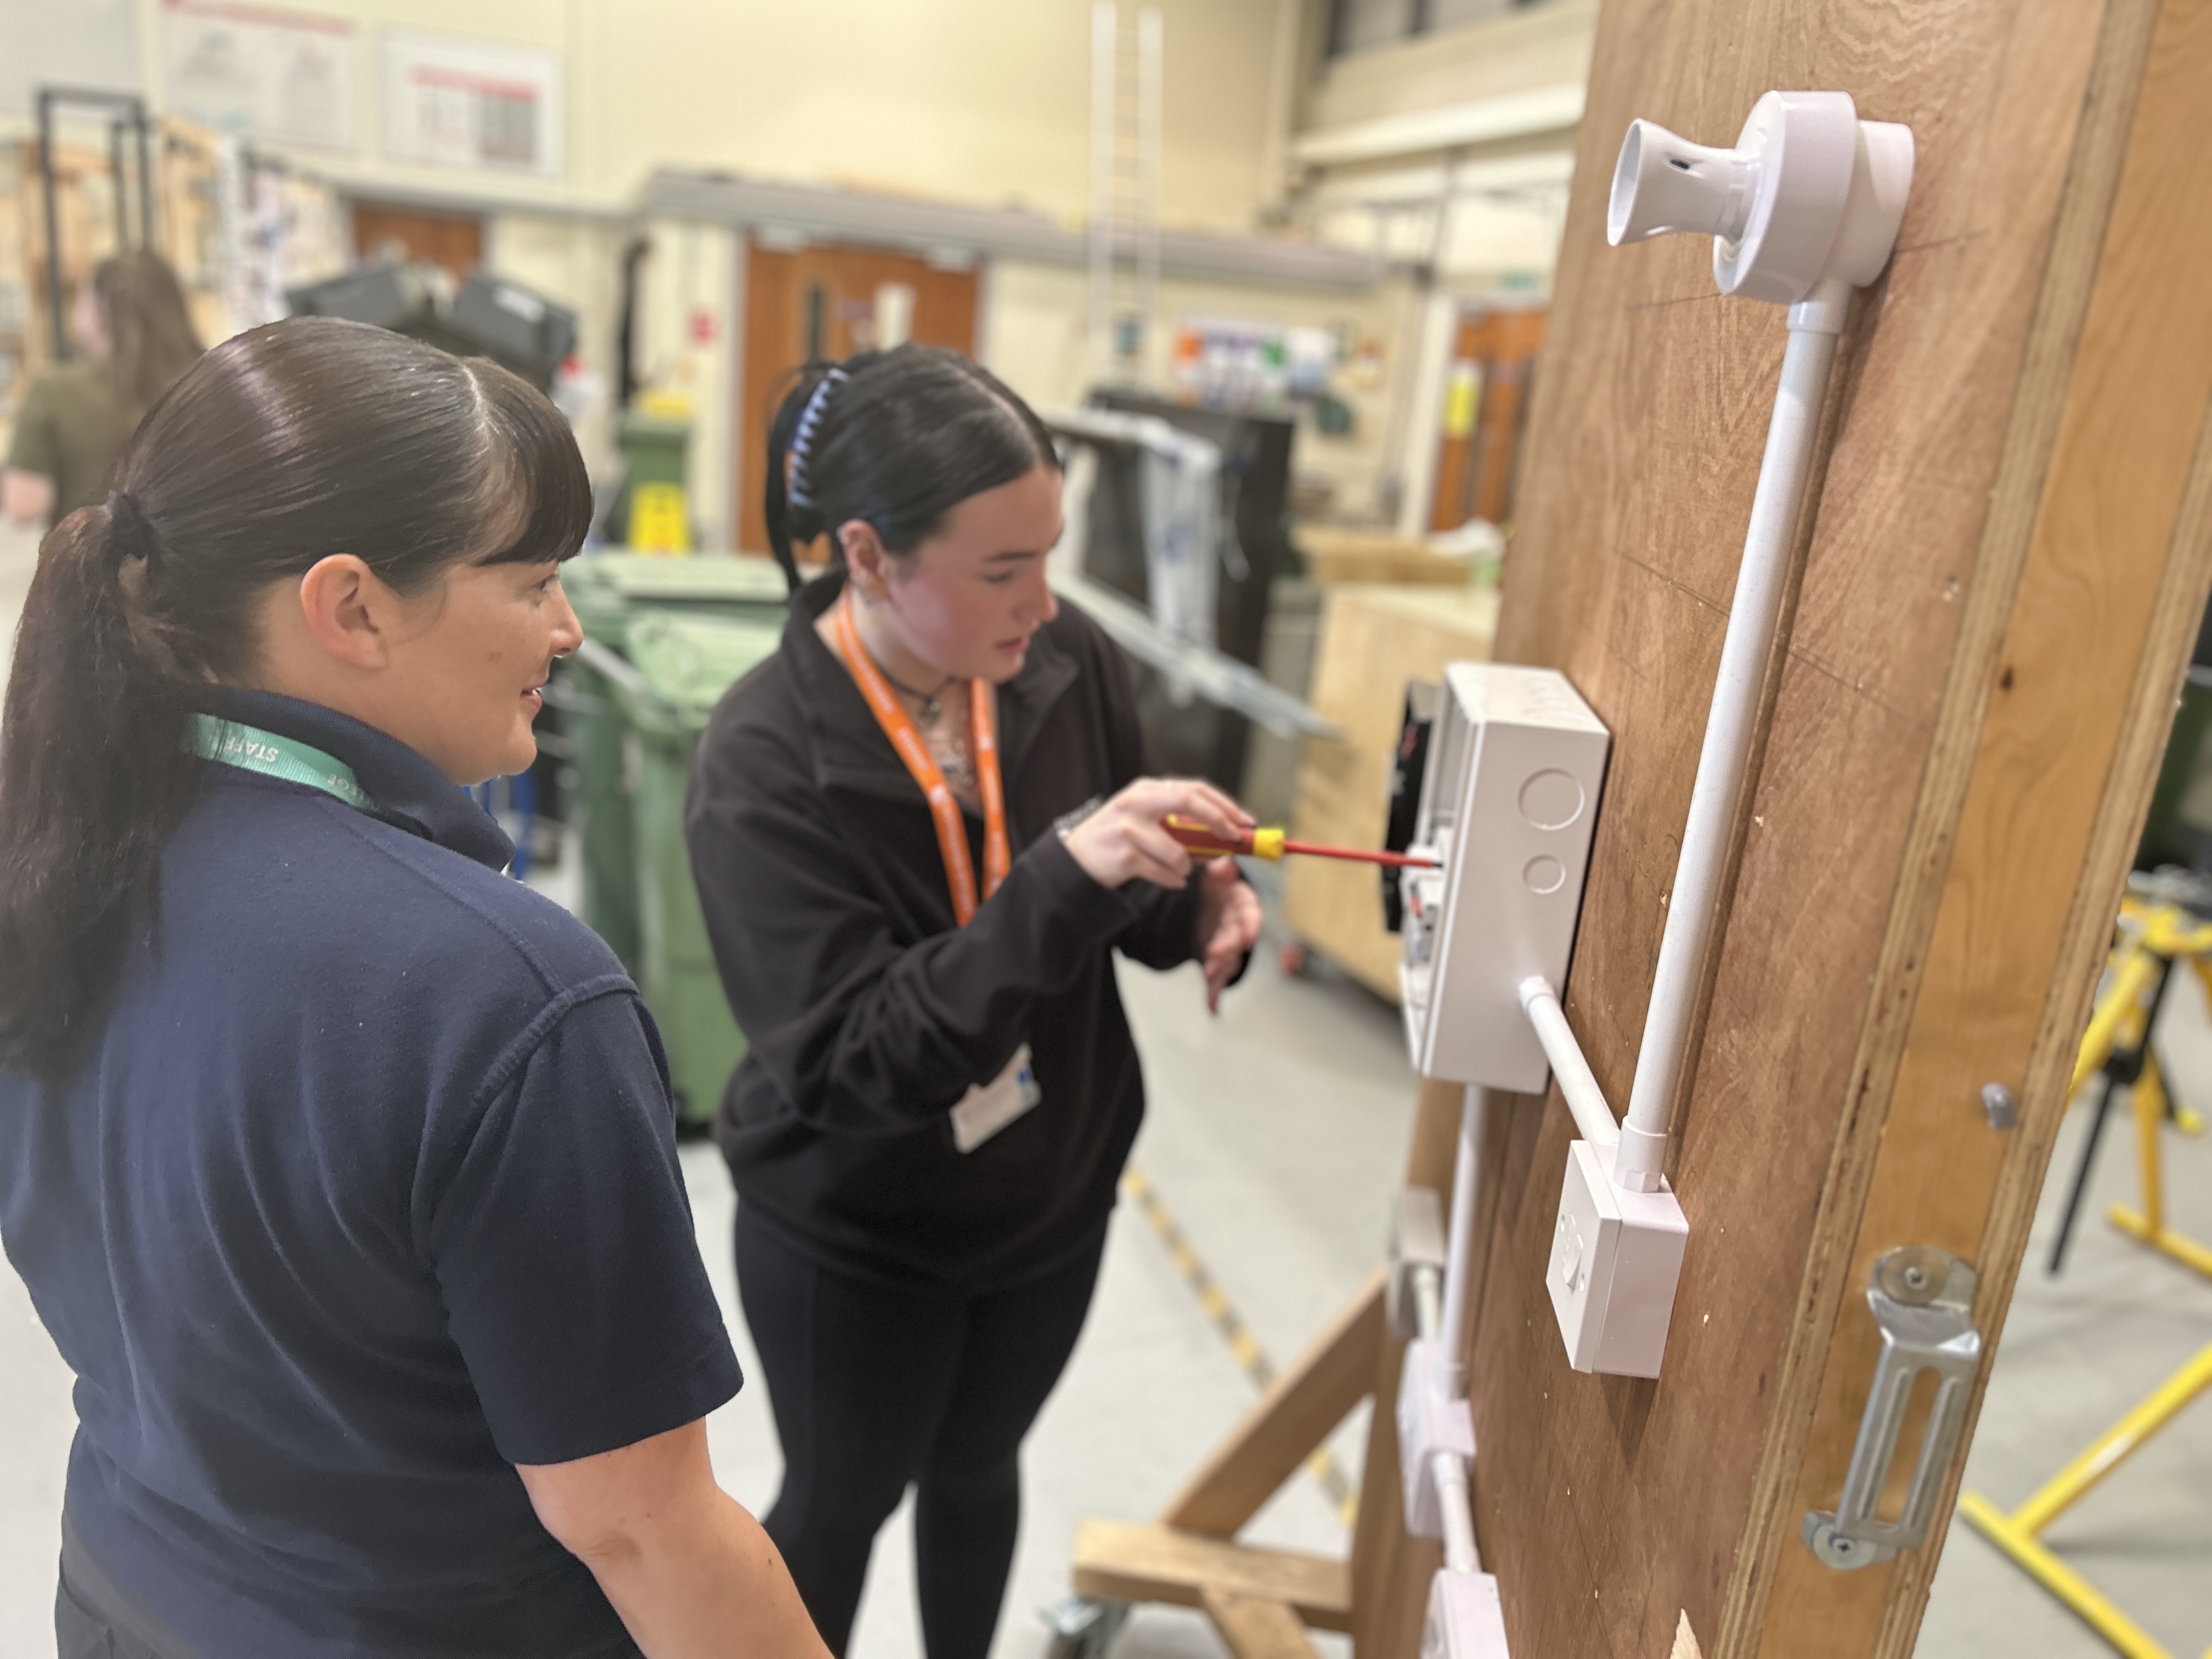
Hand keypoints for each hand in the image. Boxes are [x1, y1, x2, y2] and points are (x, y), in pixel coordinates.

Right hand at [1062, 777, 1253, 890]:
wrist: (1076, 862)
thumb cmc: (1118, 840)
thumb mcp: (1147, 821)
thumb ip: (1181, 825)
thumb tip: (1222, 838)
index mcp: (1148, 789)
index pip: (1194, 788)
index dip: (1224, 805)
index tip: (1246, 821)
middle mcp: (1138, 802)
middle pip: (1189, 802)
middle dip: (1218, 821)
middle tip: (1233, 840)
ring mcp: (1129, 828)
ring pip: (1179, 851)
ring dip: (1188, 866)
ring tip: (1180, 870)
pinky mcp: (1123, 856)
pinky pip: (1164, 873)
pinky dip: (1174, 880)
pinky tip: (1168, 879)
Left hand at [1195, 859, 1262, 1012]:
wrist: (1205, 900)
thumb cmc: (1213, 885)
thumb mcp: (1214, 873)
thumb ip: (1219, 872)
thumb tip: (1224, 866)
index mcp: (1241, 903)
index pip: (1251, 914)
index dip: (1251, 925)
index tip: (1248, 936)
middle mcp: (1238, 926)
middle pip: (1237, 939)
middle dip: (1227, 947)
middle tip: (1213, 953)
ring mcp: (1229, 945)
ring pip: (1228, 960)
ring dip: (1220, 969)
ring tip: (1208, 975)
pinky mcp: (1218, 961)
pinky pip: (1218, 979)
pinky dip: (1214, 994)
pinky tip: (1212, 1006)